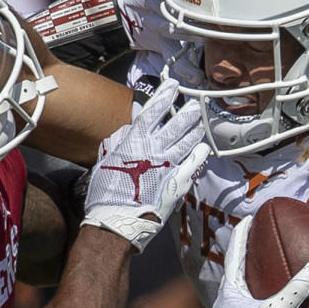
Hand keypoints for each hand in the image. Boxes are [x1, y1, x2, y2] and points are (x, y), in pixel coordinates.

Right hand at [82, 76, 208, 252]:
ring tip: (199, 123)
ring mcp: (168, 166)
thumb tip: (129, 125)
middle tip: (194, 105)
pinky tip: (202, 148)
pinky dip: (199, 153)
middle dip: (186, 112)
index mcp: (134, 143)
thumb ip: (119, 140)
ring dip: (194, 130)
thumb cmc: (105, 194)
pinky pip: (194, 163)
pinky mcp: (178, 183)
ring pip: (187, 141)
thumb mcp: (105, 160)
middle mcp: (154, 150)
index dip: (164, 96)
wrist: (116, 222)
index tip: (172, 85)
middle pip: (176, 124)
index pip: (153, 112)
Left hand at [213, 215, 308, 307]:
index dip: (241, 235)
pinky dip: (255, 300)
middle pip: (233, 272)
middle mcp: (223, 305)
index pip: (234, 255)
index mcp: (229, 294)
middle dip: (244, 256)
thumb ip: (299, 288)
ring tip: (261, 270)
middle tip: (254, 240)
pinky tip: (267, 304)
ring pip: (238, 292)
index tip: (248, 219)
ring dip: (249, 280)